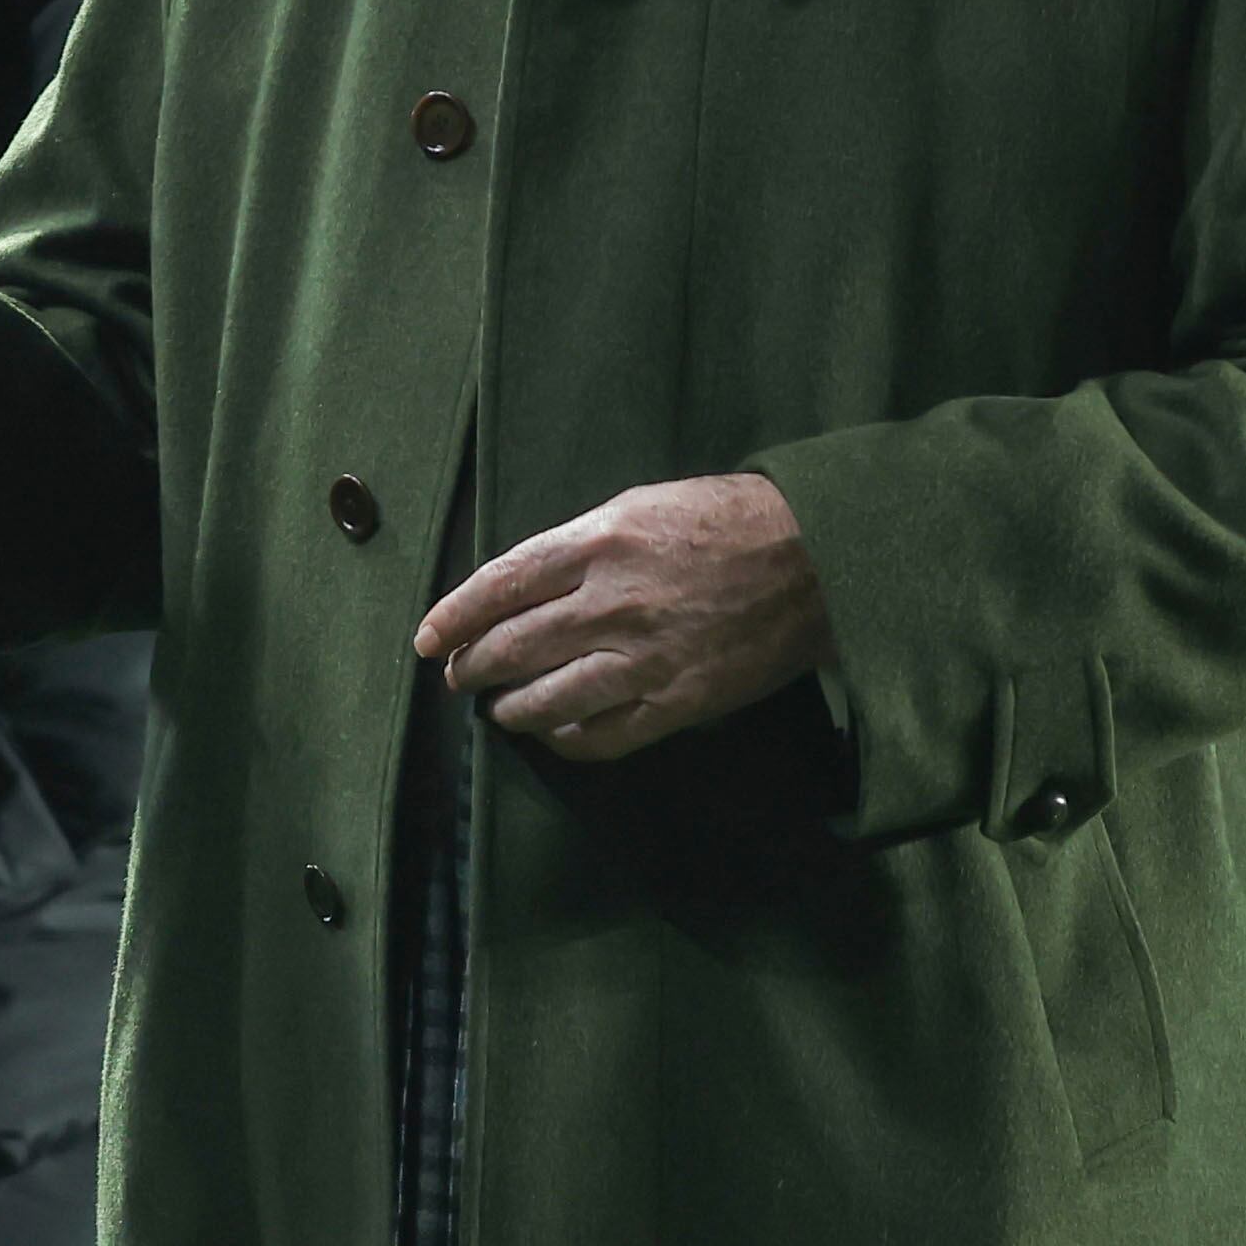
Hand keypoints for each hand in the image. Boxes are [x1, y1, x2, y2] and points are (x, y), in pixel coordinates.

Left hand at [412, 471, 830, 766]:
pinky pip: (602, 734)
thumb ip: (579, 546)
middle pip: (513, 646)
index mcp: (599, 541)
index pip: (500, 584)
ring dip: (511, 709)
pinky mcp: (677, 701)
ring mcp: (644, 656)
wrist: (817, 556)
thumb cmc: (726, 520)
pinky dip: (567, 738)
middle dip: (473, 668)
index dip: (454, 616)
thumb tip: (521, 587)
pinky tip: (555, 733)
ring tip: (499, 710)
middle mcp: (611, 601)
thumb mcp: (641, 507)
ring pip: (547, 698)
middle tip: (459, 676)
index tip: (427, 638)